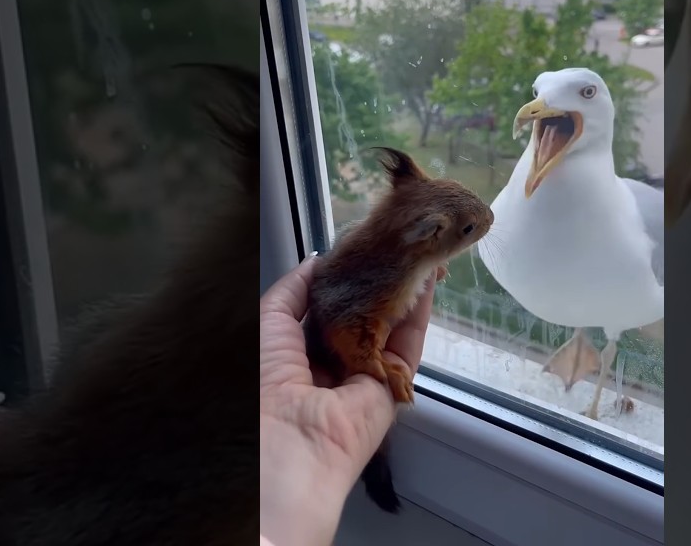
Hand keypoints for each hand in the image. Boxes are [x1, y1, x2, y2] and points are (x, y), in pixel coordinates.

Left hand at [259, 255, 435, 545]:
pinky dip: (418, 312)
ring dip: (402, 290)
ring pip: (389, 325)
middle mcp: (332, 367)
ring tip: (413, 251)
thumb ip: (293, 291)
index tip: (356, 249)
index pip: (326, 312)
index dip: (341, 280)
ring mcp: (365, 377)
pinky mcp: (393, 387)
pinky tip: (425, 278)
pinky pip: (407, 344)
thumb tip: (317, 261)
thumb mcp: (268, 322)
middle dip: (375, 281)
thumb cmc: (265, 386)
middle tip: (390, 244)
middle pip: (362, 316)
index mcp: (296, 358)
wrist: (288, 446)